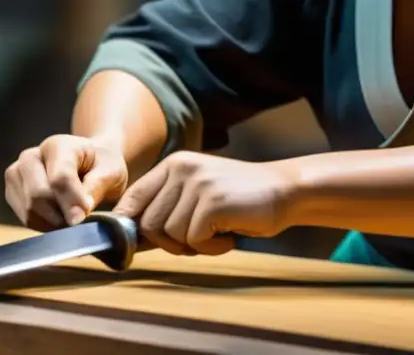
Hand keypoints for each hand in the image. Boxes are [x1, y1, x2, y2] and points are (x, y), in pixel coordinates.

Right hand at [5, 134, 128, 231]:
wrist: (89, 162)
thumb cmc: (102, 165)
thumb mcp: (111, 171)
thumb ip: (96, 188)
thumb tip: (77, 215)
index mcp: (58, 145)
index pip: (59, 177)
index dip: (71, 201)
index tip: (82, 218)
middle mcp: (31, 156)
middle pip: (38, 195)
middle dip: (61, 213)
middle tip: (81, 219)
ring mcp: (17, 173)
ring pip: (29, 209)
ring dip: (53, 221)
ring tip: (72, 216)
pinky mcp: (12, 192)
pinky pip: (25, 218)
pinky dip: (44, 224)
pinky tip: (60, 217)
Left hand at [112, 151, 295, 256]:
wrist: (283, 190)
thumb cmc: (239, 200)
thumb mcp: (197, 193)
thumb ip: (168, 207)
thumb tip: (130, 238)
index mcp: (174, 165)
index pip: (133, 197)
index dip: (129, 226)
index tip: (136, 244)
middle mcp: (181, 169)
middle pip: (149, 224)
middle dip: (169, 244)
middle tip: (198, 241)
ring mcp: (198, 184)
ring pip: (171, 235)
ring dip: (195, 246)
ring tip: (218, 234)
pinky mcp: (213, 202)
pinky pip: (195, 240)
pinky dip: (212, 248)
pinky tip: (229, 236)